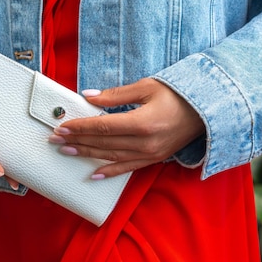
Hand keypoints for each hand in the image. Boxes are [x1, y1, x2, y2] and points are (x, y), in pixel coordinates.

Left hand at [49, 78, 204, 178]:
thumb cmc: (177, 93)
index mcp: (143, 122)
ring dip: (86, 154)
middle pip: (103, 142)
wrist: (207, 109)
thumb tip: (87, 97)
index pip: (102, 126)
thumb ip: (115, 95)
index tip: (61, 126)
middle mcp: (146, 142)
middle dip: (77, 141)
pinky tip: (93, 174)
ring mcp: (151, 154)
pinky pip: (128, 168)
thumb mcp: (146, 87)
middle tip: (55, 139)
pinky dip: (110, 171)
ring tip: (66, 152)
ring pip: (111, 156)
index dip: (80, 127)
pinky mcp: (155, 159)